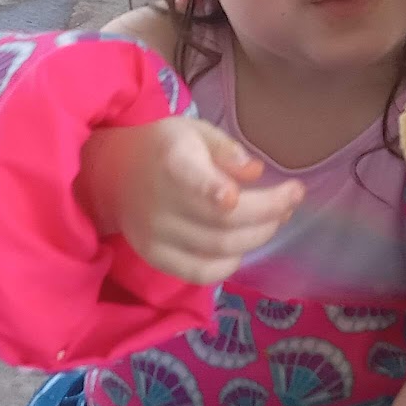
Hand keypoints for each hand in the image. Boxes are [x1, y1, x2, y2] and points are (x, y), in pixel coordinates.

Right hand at [79, 117, 303, 285]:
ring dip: (258, 236)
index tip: (236, 195)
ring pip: (219, 249)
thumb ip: (226, 149)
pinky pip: (200, 273)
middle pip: (224, 221)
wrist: (113, 175)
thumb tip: (255, 172)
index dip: (214, 190)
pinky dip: (230, 265)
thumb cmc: (164, 148)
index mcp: (171, 163)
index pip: (192, 182)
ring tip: (276, 219)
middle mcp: (160, 203)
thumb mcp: (195, 132)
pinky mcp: (155, 257)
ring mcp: (156, 236)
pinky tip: (243, 246)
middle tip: (292, 199)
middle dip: (270, 212)